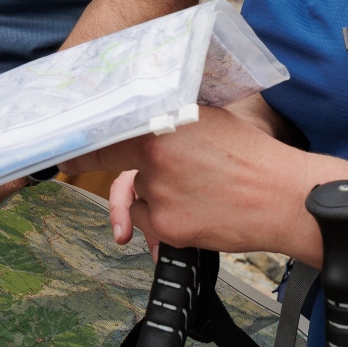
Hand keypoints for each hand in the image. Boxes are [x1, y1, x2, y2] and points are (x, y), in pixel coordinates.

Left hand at [67, 104, 347, 262]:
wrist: (284, 197)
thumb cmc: (252, 156)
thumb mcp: (206, 119)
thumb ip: (168, 119)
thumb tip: (139, 118)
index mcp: (160, 127)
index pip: (104, 135)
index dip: (81, 147)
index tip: (64, 154)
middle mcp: (153, 160)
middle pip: (121, 173)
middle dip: (125, 180)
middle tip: (133, 180)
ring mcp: (159, 197)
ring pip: (138, 200)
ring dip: (155, 199)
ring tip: (195, 192)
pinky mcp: (170, 228)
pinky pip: (153, 225)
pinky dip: (168, 223)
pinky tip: (198, 211)